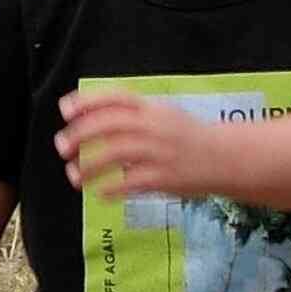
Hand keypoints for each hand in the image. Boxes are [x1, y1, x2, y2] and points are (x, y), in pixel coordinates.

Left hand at [55, 90, 221, 201]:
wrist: (229, 158)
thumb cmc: (188, 138)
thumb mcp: (163, 116)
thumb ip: (132, 114)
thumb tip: (89, 116)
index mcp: (152, 109)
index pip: (115, 98)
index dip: (87, 102)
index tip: (65, 111)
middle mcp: (154, 127)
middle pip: (108, 124)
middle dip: (79, 135)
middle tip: (61, 148)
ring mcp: (160, 152)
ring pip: (114, 153)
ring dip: (88, 166)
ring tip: (73, 175)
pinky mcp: (166, 177)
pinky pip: (130, 182)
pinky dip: (110, 188)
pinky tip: (100, 192)